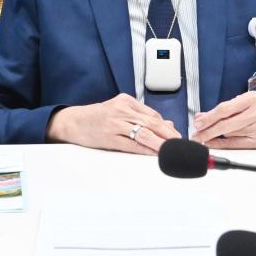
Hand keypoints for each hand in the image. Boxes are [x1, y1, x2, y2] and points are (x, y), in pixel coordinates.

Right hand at [46, 93, 181, 154]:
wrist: (73, 122)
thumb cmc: (97, 118)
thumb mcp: (119, 111)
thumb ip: (142, 117)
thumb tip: (168, 124)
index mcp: (125, 101)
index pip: (153, 115)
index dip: (169, 127)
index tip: (179, 137)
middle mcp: (122, 109)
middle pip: (153, 123)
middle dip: (170, 136)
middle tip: (182, 145)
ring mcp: (115, 123)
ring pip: (145, 133)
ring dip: (162, 144)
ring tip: (174, 151)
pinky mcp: (110, 136)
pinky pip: (132, 144)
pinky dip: (146, 150)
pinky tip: (155, 154)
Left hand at [191, 91, 255, 148]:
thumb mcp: (244, 102)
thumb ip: (224, 109)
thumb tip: (201, 117)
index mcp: (251, 99)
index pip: (225, 109)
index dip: (209, 117)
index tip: (198, 122)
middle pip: (226, 123)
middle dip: (208, 130)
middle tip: (196, 133)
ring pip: (229, 133)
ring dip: (214, 135)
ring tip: (205, 134)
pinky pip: (236, 144)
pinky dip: (222, 144)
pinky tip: (212, 143)